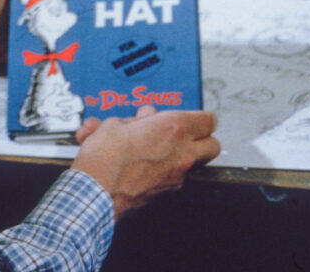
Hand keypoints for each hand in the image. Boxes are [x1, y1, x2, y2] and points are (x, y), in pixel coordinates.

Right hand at [71, 106, 220, 219]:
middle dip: (201, 138)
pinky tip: (137, 165)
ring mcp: (176, 175)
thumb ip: (134, 121)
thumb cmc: (105, 156)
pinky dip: (160, 170)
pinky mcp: (166, 192)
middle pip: (213, 145)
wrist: (96, 191)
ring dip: (178, 154)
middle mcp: (182, 153)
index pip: (208, 120)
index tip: (188, 116)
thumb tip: (141, 119)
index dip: (199, 117)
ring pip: (193, 162)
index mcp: (173, 128)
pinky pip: (172, 177)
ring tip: (150, 148)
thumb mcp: (115, 124)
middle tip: (181, 133)